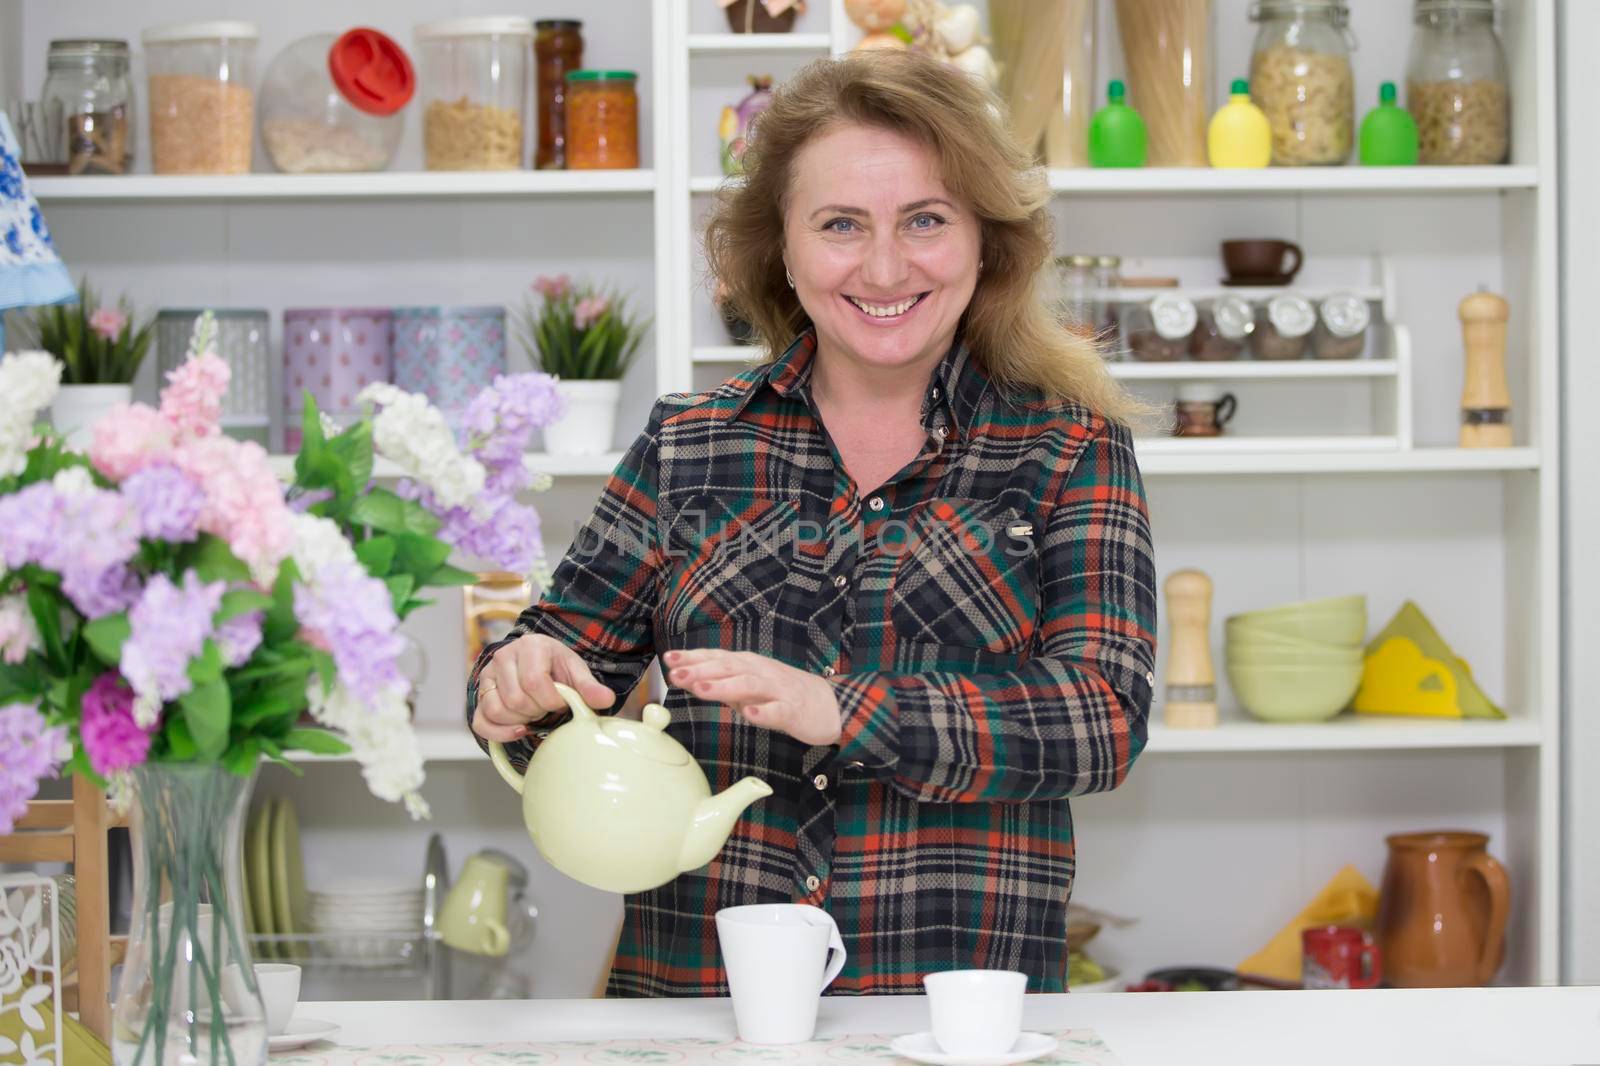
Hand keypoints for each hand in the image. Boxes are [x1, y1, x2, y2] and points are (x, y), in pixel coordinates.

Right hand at [471, 633, 614, 742]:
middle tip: (547, 707)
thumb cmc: (557, 666)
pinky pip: (480, 721)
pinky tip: (518, 730)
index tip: (561, 701)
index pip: (534, 683)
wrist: (538, 662)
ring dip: (520, 720)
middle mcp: (503, 657)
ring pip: (498, 711)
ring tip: (534, 711)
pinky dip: (499, 733)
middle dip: (537, 711)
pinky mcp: (480, 694)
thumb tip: (605, 700)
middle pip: (516, 700)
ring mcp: (488, 676)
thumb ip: (589, 686)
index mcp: (530, 646)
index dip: (551, 700)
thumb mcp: (576, 671)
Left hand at [663, 648, 842, 746]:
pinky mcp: (794, 710)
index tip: (668, 658)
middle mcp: (761, 672)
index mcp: (749, 666)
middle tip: (675, 674)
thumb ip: (724, 683)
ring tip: (701, 689)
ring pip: (748, 685)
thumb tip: (693, 680)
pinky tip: (750, 714)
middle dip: (700, 670)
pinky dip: (764, 712)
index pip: (717, 657)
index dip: (693, 657)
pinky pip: (778, 711)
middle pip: (728, 667)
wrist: (830, 705)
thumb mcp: (751, 686)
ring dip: (723, 686)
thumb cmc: (785, 694)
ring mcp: (778, 690)